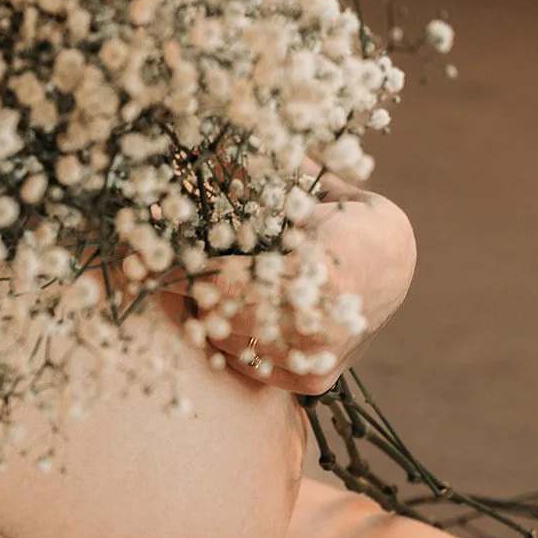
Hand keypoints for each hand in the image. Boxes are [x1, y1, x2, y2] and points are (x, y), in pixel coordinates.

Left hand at [170, 170, 415, 395]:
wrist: (396, 269)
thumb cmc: (351, 220)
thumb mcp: (314, 192)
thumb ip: (268, 183)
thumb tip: (209, 154)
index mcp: (319, 276)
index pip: (223, 283)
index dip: (181, 271)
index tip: (142, 255)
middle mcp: (317, 331)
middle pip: (221, 320)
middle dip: (190, 293)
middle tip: (163, 268)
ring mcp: (314, 363)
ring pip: (229, 345)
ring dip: (207, 317)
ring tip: (196, 287)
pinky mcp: (310, 383)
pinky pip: (248, 366)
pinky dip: (230, 341)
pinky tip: (225, 316)